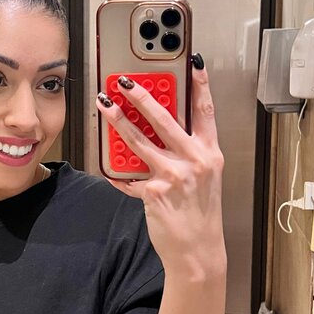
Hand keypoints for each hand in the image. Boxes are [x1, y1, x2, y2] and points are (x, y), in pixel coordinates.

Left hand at [95, 56, 225, 275]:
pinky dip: (117, 173)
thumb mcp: (204, 178)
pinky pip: (129, 178)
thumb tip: (161, 131)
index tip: (194, 62)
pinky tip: (107, 168)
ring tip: (104, 105)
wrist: (197, 251)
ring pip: (139, 141)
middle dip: (142, 96)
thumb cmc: (199, 214)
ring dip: (118, 121)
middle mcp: (194, 161)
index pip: (205, 112)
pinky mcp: (154, 191)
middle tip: (125, 82)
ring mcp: (174, 175)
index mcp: (210, 153)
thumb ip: (187, 153)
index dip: (200, 86)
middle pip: (165, 119)